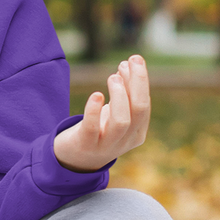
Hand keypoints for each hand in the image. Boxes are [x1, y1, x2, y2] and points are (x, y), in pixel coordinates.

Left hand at [53, 55, 150, 171]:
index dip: (140, 81)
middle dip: (137, 83)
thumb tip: (129, 64)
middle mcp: (125, 140)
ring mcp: (106, 145)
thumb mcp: (114, 112)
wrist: (75, 159)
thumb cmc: (98, 130)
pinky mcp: (85, 145)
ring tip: (112, 77)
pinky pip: (92, 128)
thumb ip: (123, 92)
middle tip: (128, 62)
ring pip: (121, 121)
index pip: (144, 105)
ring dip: (119, 96)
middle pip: (139, 110)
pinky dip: (94, 110)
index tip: (133, 60)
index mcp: (137, 132)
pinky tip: (96, 95)